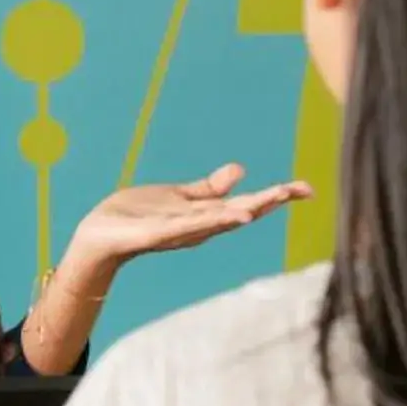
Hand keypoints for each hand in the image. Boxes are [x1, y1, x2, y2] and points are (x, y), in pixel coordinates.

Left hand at [57, 163, 310, 298]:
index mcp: (205, 215)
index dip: (276, 196)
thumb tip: (240, 170)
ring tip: (269, 202)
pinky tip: (230, 216)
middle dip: (270, 201)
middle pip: (240, 212)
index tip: (306, 188)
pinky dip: (208, 222)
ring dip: (243, 212)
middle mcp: (199, 226)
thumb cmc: (137, 216)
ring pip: (217, 221)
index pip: (247, 204)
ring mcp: (179, 231)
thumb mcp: (178, 196)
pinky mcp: (156, 234)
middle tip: (302, 190)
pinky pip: (185, 227)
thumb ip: (208, 188)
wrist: (100, 235)